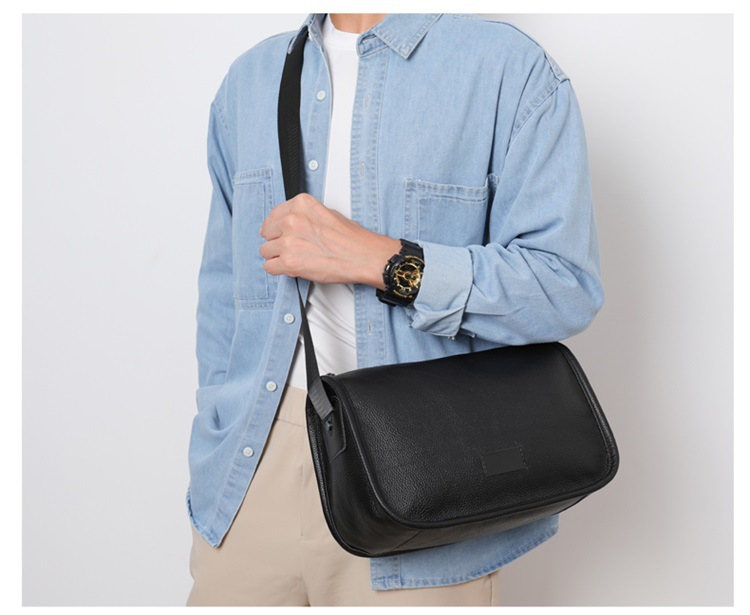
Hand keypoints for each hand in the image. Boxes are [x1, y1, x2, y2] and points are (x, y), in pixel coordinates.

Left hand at [259, 193, 401, 289]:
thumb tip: (290, 222)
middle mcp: (292, 220)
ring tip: (293, 259)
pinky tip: (290, 268)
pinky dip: (278, 269)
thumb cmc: (351, 238)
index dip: (276, 227)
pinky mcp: (289, 262)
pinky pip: (269, 267)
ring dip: (277, 256)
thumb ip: (304, 215)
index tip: (278, 233)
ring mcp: (289, 241)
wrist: (363, 256)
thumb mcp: (327, 212)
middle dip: (276, 241)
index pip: (273, 215)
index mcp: (300, 204)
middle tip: (290, 248)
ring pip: (266, 250)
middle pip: (268, 233)